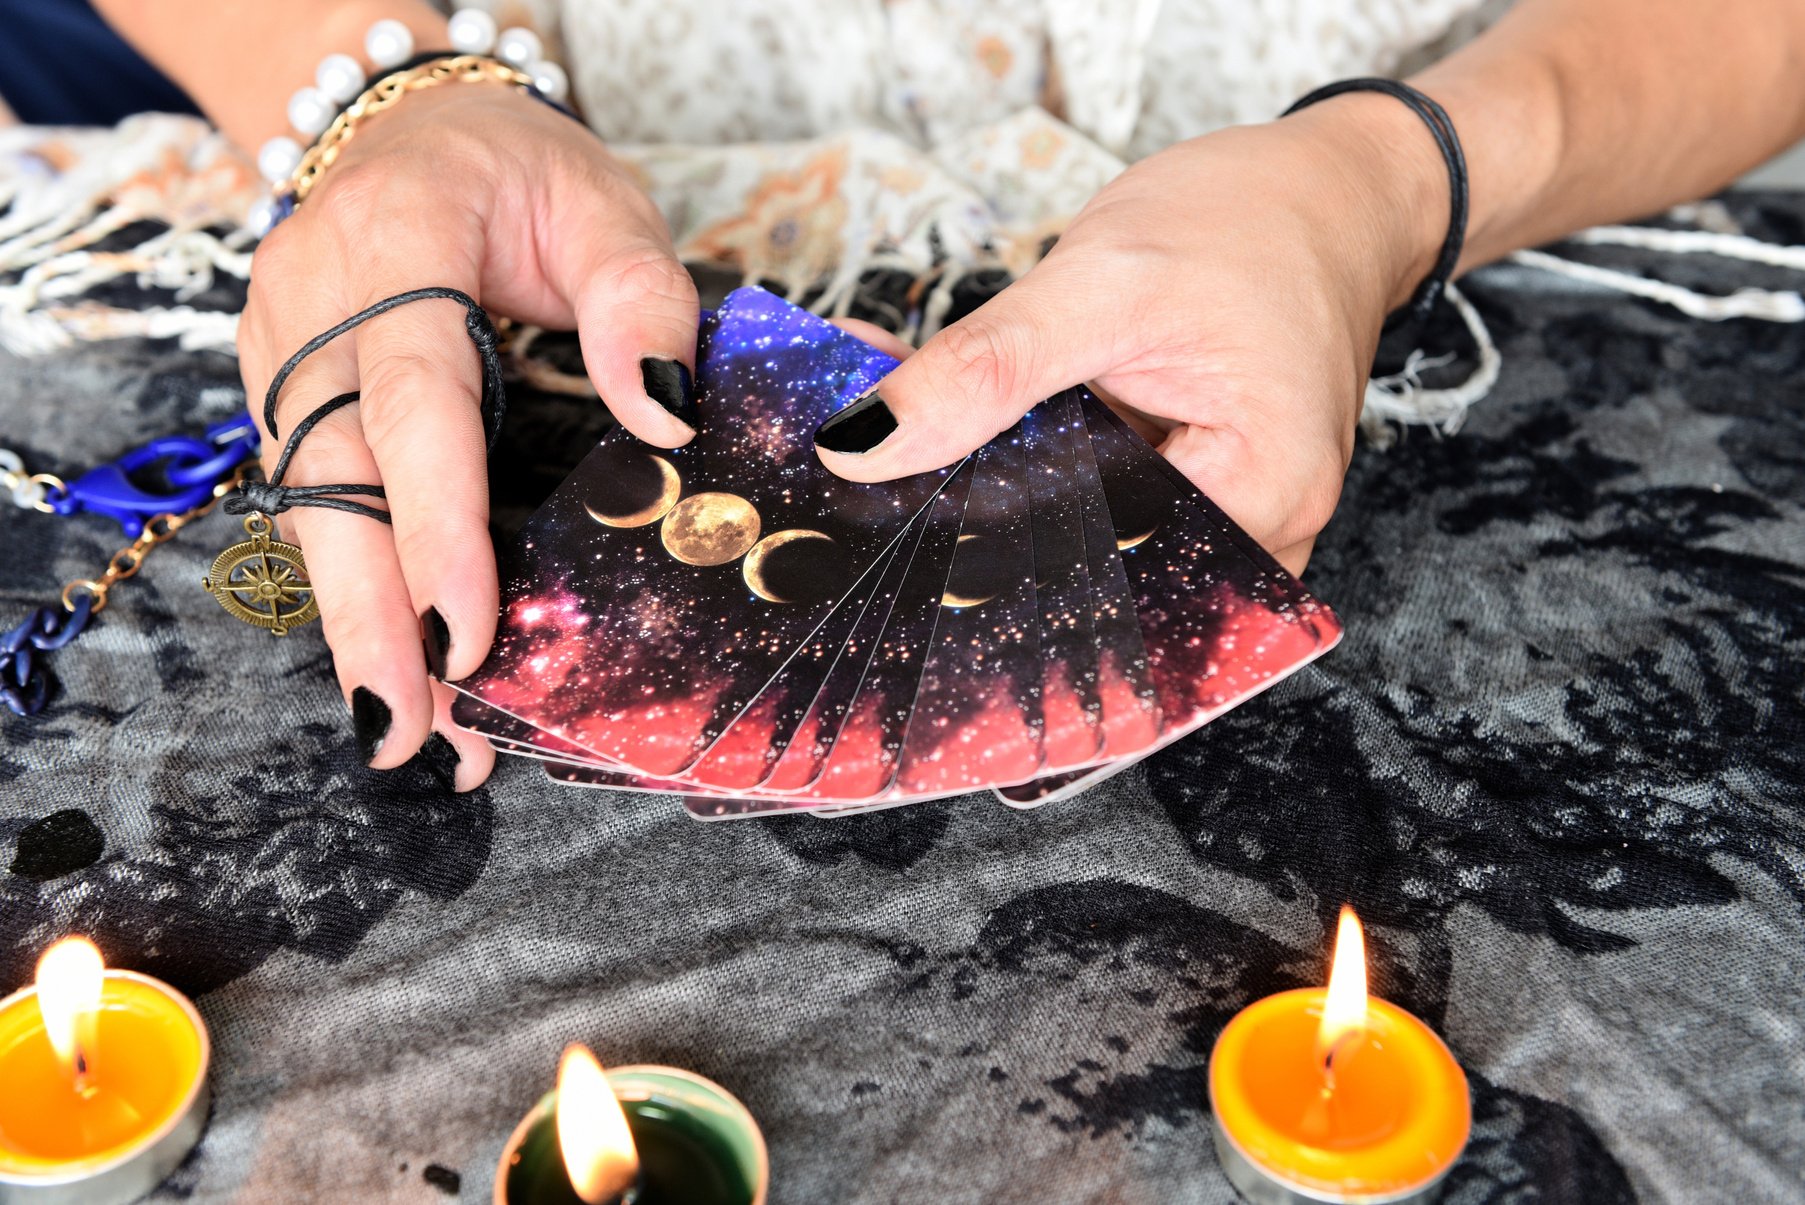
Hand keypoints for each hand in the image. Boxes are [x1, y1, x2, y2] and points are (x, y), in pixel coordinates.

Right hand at [238, 82, 700, 788]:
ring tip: (420, 729)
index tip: (468, 634)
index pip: (411, 402)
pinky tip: (398, 660)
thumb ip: (640, 298)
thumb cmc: (518, 171)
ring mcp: (282, 353)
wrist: (415, 130)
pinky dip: (357, 586)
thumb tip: (667, 415)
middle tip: (412, 728)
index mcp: (391, 245)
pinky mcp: (285, 393)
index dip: (435, 526)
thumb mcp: (603, 203)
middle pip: (329, 477)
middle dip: (368, 617)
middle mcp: (311, 306)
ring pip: (310, 506)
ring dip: (361, 623)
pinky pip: (315, 500)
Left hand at [811, 99, 1444, 577]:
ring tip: (924, 444)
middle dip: (977, 523)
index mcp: (1259, 498)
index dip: (978, 547)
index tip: (884, 510)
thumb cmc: (1252, 223)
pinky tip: (973, 432)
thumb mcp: (1103, 280)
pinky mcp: (1187, 503)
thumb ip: (987, 369)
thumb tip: (866, 444)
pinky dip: (1030, 472)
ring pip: (1080, 547)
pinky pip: (1094, 510)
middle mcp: (1254, 540)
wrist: (1326, 193)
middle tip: (880, 474)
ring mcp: (1222, 529)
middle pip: (1084, 574)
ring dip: (996, 496)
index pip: (1090, 569)